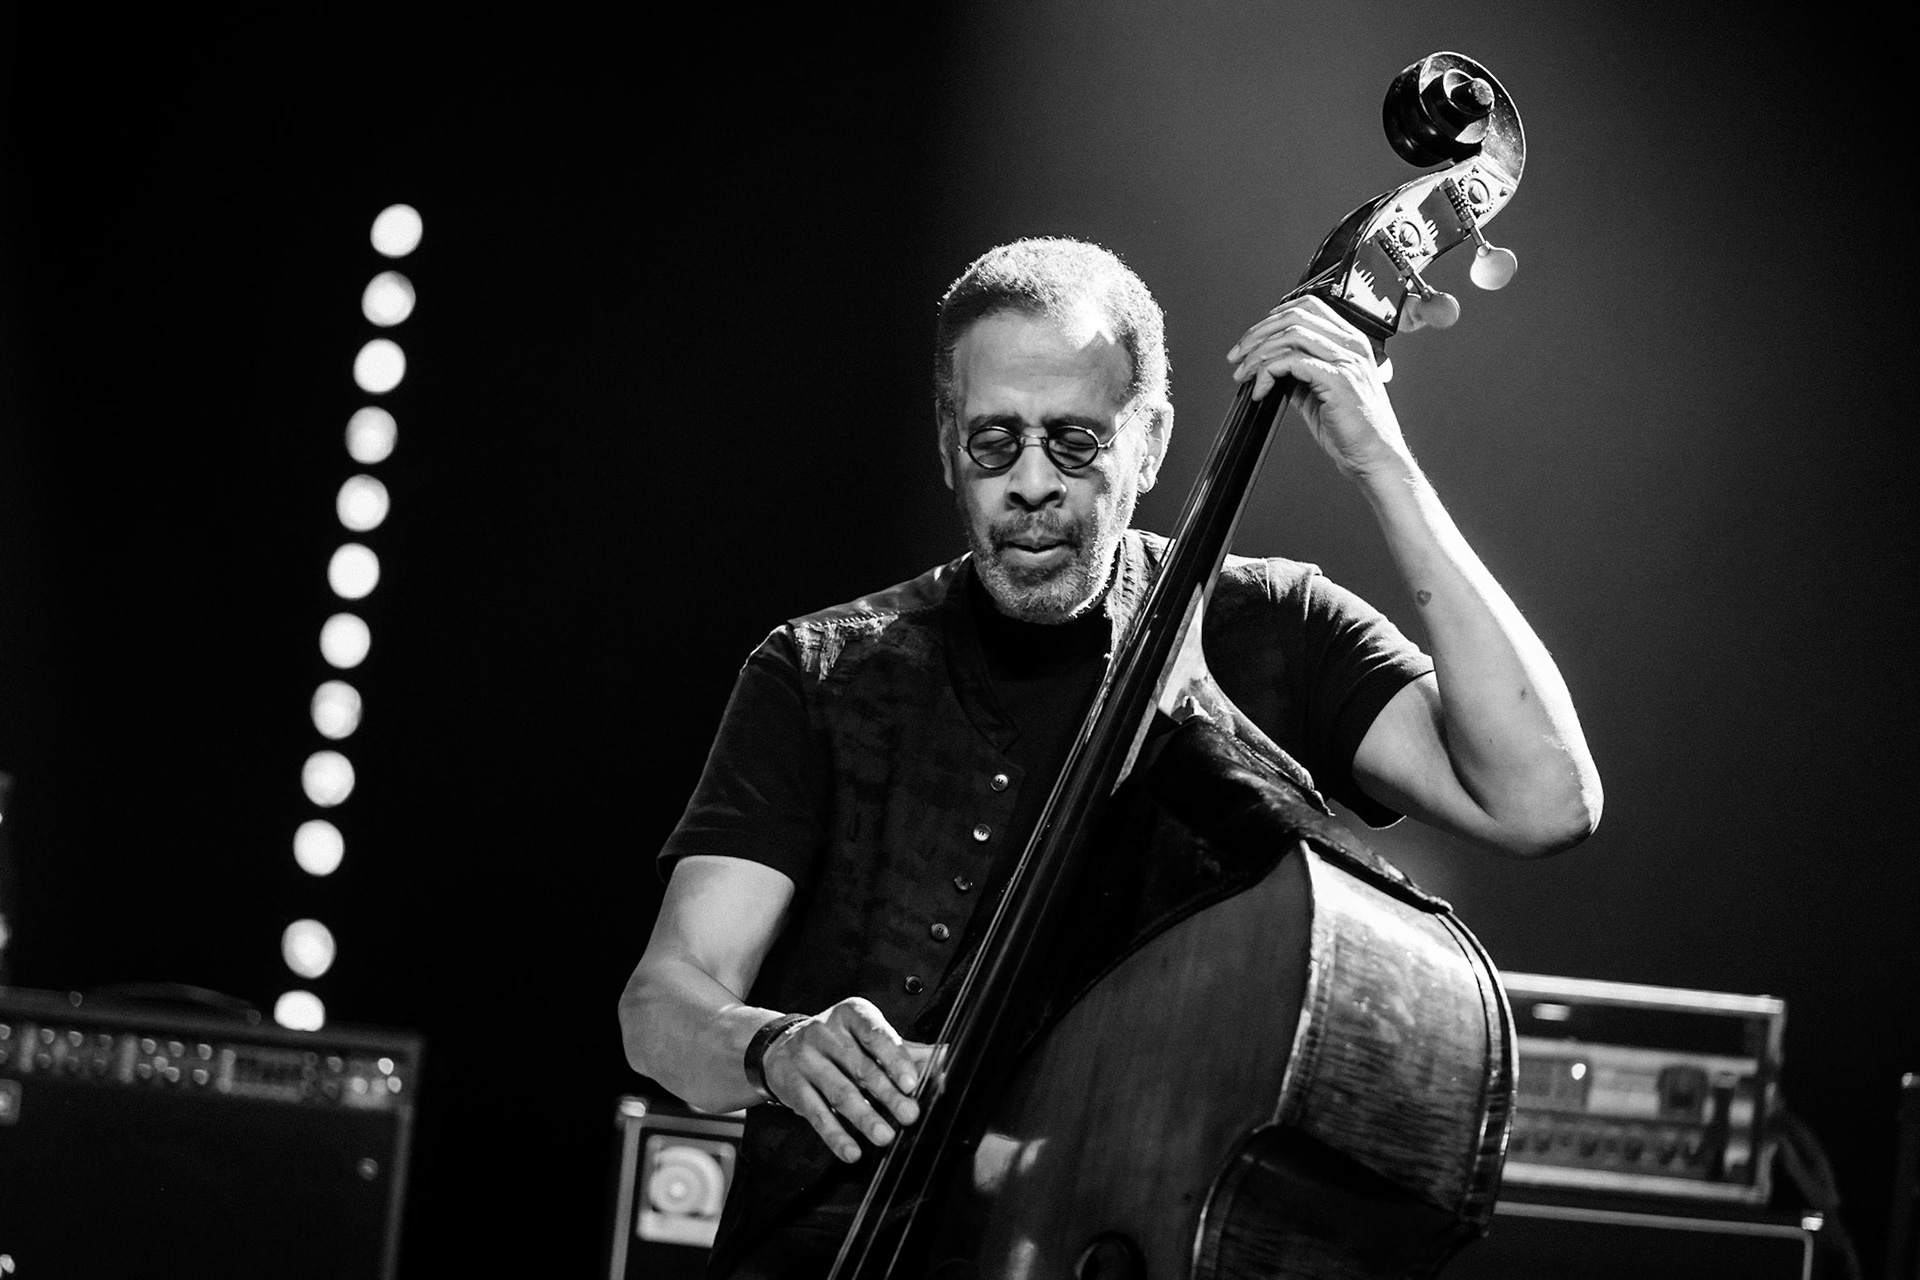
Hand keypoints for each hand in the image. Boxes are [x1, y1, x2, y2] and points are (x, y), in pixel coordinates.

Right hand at [760, 998, 934, 1162]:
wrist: (780, 1049)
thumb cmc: (837, 1043)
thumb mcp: (868, 1037)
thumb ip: (907, 1050)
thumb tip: (948, 1056)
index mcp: (851, 1015)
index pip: (875, 1035)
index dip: (895, 1059)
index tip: (911, 1081)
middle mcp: (826, 1033)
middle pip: (861, 1068)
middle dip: (887, 1095)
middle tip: (909, 1115)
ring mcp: (806, 1060)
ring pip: (839, 1092)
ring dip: (864, 1117)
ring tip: (885, 1136)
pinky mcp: (793, 1087)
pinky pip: (816, 1115)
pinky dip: (836, 1136)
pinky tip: (852, 1151)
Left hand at [1226, 297, 1410, 480]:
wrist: (1375, 457)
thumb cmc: (1353, 431)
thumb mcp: (1320, 393)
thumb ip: (1300, 373)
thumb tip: (1269, 366)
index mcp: (1350, 343)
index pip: (1309, 307)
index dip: (1274, 317)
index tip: (1252, 337)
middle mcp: (1351, 346)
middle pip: (1295, 317)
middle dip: (1257, 334)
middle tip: (1237, 356)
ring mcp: (1347, 360)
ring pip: (1290, 336)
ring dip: (1258, 355)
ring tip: (1243, 375)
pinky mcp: (1338, 380)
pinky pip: (1292, 362)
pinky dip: (1268, 373)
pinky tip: (1261, 391)